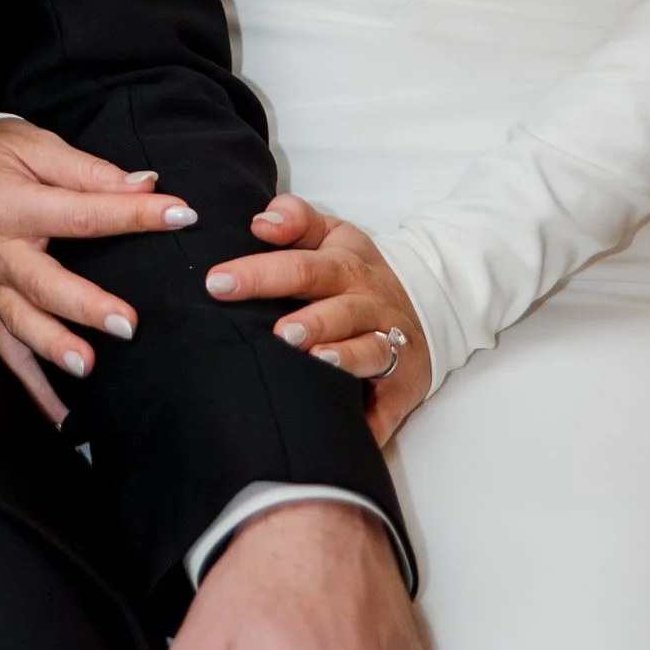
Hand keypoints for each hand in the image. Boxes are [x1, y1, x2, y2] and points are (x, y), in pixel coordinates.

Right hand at [0, 114, 200, 421]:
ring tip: (88, 366)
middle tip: (128, 324)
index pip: (81, 213)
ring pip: (18, 323)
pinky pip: (3, 349)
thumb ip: (89, 171)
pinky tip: (60, 414)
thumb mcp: (35, 144)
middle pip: (42, 282)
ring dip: (53, 347)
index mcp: (9, 202)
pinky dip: (30, 385)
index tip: (180, 216)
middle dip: (85, 305)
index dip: (134, 214)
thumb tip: (146, 184)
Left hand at [205, 195, 432, 441]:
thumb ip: (295, 219)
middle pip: (337, 311)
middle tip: (278, 332)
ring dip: (344, 359)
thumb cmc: (357, 272)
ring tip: (316, 360)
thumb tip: (261, 223)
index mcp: (345, 267)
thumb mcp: (333, 234)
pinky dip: (372, 421)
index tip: (217, 283)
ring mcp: (391, 346)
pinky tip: (352, 429)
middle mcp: (369, 305)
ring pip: (370, 351)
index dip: (261, 273)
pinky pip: (388, 406)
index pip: (301, 266)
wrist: (431, 304)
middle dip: (309, 322)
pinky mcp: (402, 387)